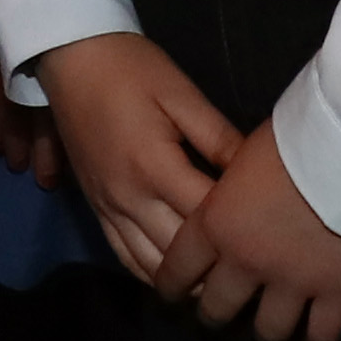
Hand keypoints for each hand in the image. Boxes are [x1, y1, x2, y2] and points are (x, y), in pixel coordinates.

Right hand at [32, 28, 240, 282]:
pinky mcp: (95, 208)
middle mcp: (129, 198)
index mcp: (154, 167)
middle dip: (217, 266)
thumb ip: (219, 138)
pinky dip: (151, 273)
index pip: (205, 217)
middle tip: (255, 269)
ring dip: (185, 280)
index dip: (239, 229)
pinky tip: (176, 275)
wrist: (71, 58)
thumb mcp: (182, 93)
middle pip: (179, 252)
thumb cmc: (131, 70)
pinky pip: (123, 255)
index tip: (270, 232)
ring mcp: (108, 207)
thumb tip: (256, 173)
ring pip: (150, 265)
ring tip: (220, 281)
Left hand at [146, 117, 340, 340]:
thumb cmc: (291, 137)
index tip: (169, 296)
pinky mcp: (335, 293)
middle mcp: (245, 263)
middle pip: (217, 309)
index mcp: (215, 225)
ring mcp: (291, 283)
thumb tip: (228, 190)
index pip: (177, 269)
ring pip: (268, 331)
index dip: (169, 287)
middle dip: (213, 317)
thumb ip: (230, 186)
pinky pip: (321, 335)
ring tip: (266, 337)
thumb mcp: (242, 154)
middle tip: (217, 318)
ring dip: (264, 336)